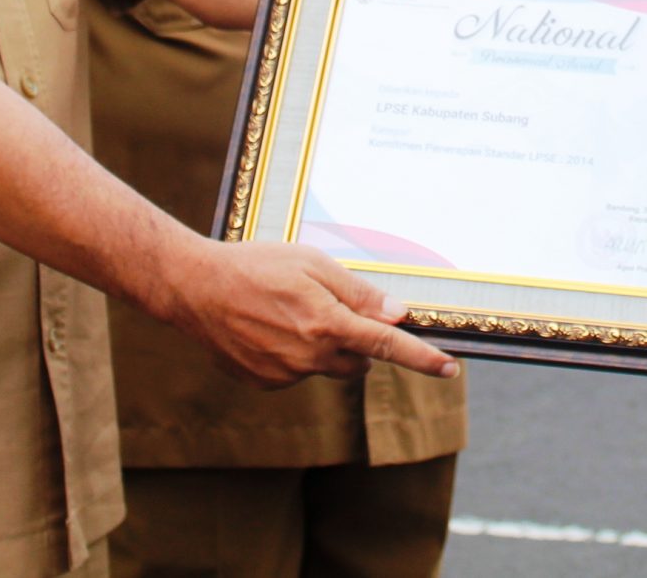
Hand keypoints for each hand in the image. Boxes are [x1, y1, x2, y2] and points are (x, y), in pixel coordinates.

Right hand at [161, 239, 459, 388]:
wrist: (195, 288)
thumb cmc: (256, 265)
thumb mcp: (312, 264)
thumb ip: (357, 293)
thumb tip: (396, 315)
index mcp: (326, 324)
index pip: (387, 346)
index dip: (422, 358)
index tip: (451, 368)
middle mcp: (309, 356)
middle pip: (359, 360)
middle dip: (358, 340)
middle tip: (331, 307)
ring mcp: (285, 375)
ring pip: (327, 366)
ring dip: (324, 346)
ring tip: (289, 312)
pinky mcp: (265, 383)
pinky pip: (297, 372)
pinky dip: (294, 354)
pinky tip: (269, 328)